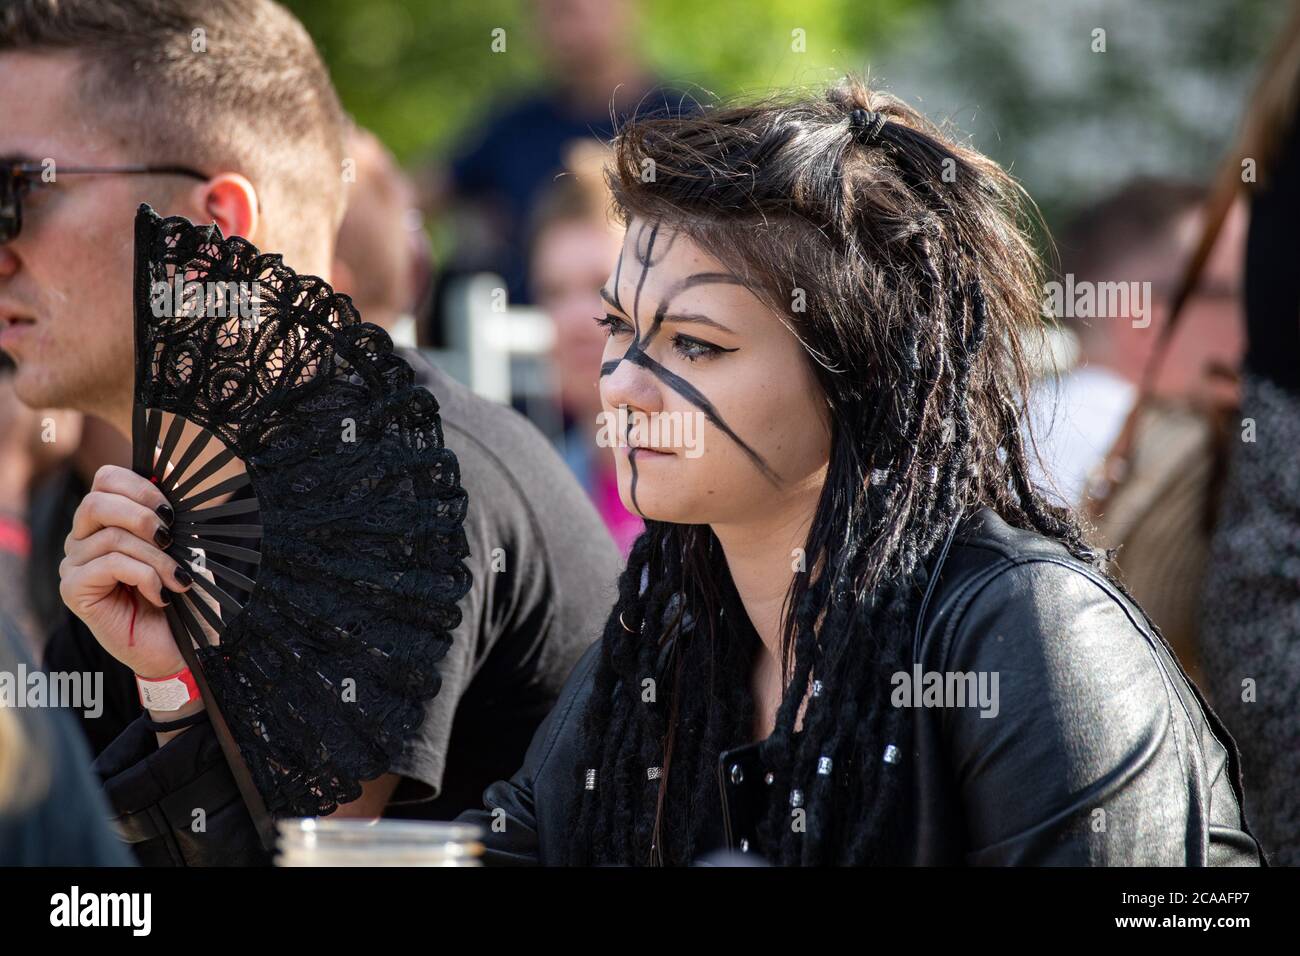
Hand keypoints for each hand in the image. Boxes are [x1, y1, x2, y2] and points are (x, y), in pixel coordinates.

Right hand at [59, 464, 193, 678]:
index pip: (106, 479)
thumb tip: (162, 456)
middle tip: (172, 536)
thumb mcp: (186, 543)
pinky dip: (145, 576)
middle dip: (144, 514)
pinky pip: (109, 564)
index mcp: (109, 521)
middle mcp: (84, 538)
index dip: (141, 484)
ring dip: (156, 558)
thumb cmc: (184, 595)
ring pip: (112, 537)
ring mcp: (75, 564)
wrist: (184, 646)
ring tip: (178, 578)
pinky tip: (160, 594)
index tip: (172, 507)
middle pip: (98, 500)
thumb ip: (168, 506)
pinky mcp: (73, 590)